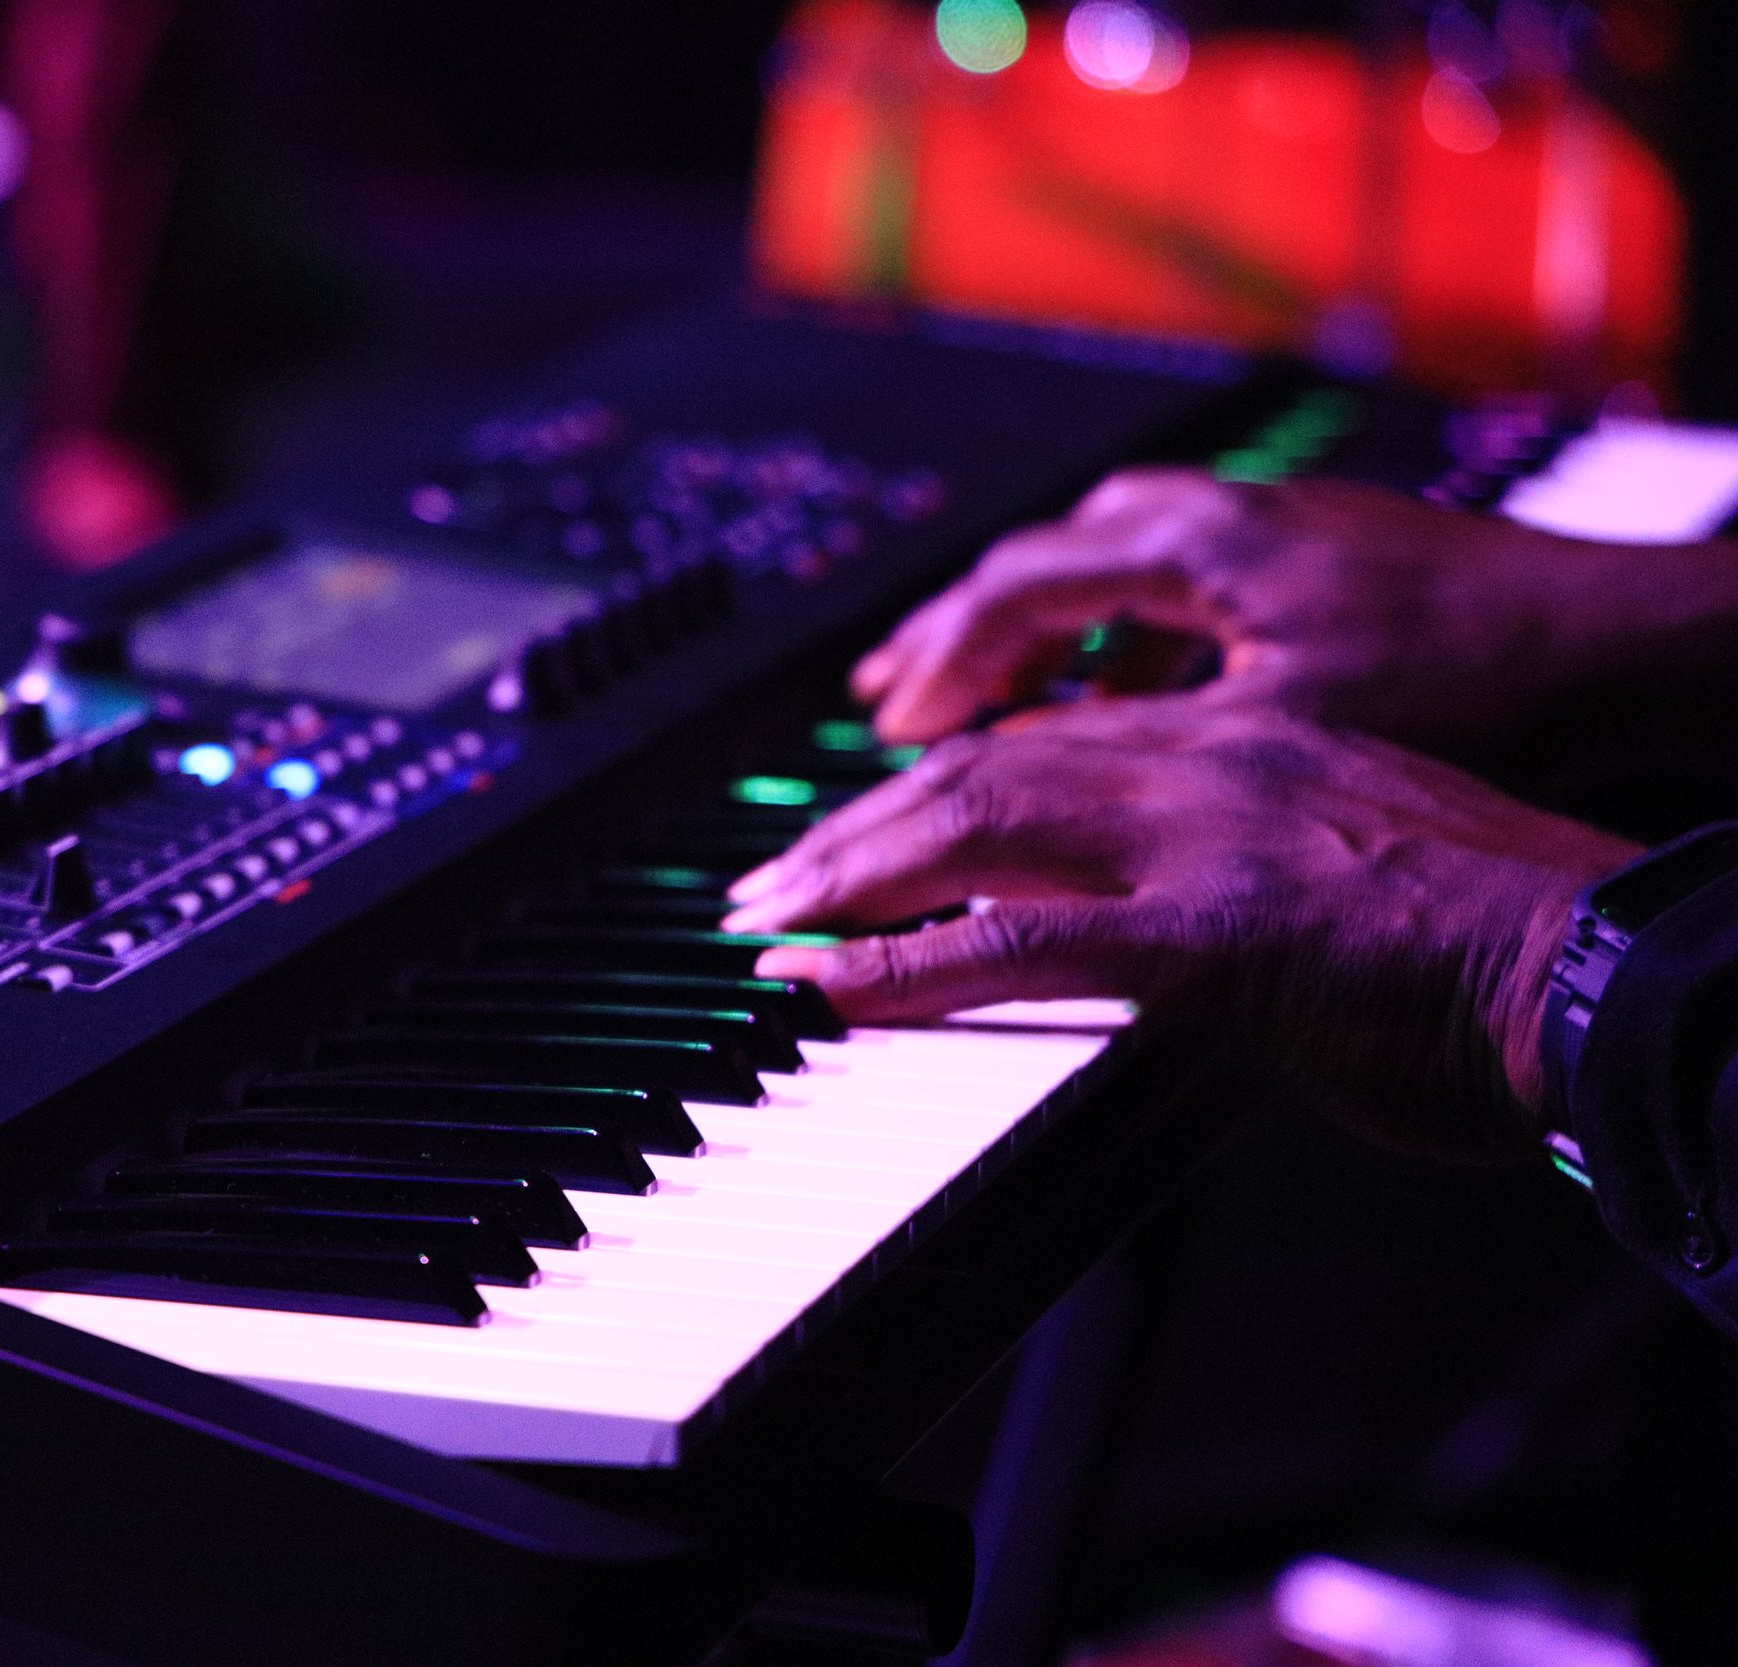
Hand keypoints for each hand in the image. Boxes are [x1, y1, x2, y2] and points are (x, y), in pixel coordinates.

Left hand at [722, 702, 1639, 1161]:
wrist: (1601, 964)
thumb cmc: (1498, 936)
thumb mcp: (1354, 859)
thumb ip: (1248, 861)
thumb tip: (1169, 911)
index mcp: (1242, 739)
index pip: (1047, 740)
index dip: (933, 780)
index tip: (861, 823)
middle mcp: (1205, 764)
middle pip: (982, 768)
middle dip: (857, 825)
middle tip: (771, 880)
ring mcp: (1201, 843)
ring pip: (976, 829)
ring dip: (852, 878)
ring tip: (768, 924)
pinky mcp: (1205, 938)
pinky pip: (1018, 944)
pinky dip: (907, 966)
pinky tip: (830, 987)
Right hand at [850, 468, 1737, 752]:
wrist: (1630, 639)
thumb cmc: (1486, 687)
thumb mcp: (1291, 737)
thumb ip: (1145, 745)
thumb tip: (1023, 787)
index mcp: (1206, 547)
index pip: (1018, 592)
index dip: (940, 668)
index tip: (894, 729)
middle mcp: (1224, 517)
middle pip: (1037, 565)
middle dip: (951, 645)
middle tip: (891, 702)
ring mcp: (1266, 527)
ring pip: (1095, 563)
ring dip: (1021, 635)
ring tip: (962, 702)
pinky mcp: (1306, 555)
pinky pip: (1163, 580)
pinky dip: (1106, 637)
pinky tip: (1104, 701)